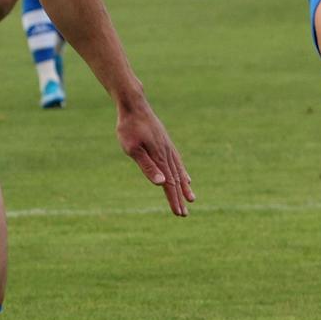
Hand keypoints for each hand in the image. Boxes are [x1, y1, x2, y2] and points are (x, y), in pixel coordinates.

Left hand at [115, 96, 193, 216]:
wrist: (134, 105)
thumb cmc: (129, 128)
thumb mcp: (133, 149)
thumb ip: (147, 166)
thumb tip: (161, 183)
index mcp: (160, 158)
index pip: (169, 184)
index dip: (173, 199)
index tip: (179, 213)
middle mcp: (167, 155)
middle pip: (175, 180)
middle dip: (179, 197)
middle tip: (183, 214)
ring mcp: (168, 148)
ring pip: (179, 171)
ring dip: (184, 186)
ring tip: (191, 197)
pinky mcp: (165, 143)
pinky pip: (177, 162)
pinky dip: (182, 172)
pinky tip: (185, 177)